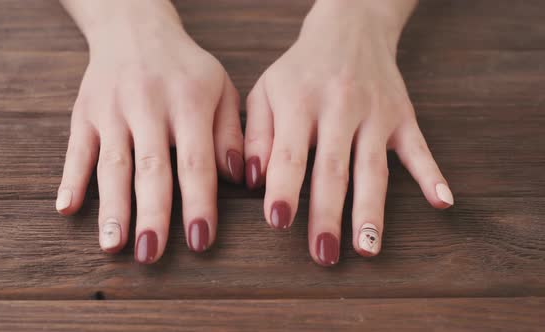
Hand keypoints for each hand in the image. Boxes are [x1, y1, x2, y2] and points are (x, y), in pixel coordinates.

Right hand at [55, 1, 243, 262]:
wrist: (135, 30)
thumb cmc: (186, 69)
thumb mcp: (221, 89)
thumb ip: (231, 133)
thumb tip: (237, 178)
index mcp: (189, 103)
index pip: (195, 161)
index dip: (198, 203)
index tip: (200, 240)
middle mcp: (148, 106)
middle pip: (150, 168)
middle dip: (151, 215)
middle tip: (151, 255)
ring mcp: (112, 111)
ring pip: (112, 165)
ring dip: (112, 208)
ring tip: (113, 246)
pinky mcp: (84, 113)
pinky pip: (76, 149)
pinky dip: (70, 179)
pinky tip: (67, 208)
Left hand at [244, 0, 452, 265]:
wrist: (349, 30)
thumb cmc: (300, 70)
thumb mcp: (265, 90)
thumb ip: (255, 135)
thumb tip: (252, 181)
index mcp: (299, 101)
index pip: (290, 152)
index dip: (283, 188)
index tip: (279, 222)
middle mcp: (339, 107)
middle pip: (333, 168)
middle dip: (328, 214)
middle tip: (324, 254)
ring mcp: (376, 113)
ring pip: (373, 167)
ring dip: (371, 210)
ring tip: (368, 248)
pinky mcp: (403, 116)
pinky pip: (419, 148)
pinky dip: (431, 175)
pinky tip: (442, 203)